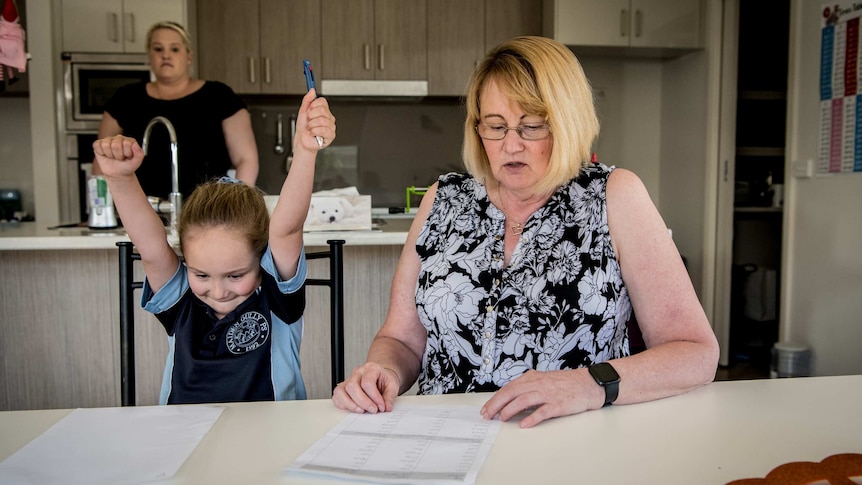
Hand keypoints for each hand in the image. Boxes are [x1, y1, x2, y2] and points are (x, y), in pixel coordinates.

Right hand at [92, 135, 144, 177]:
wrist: (117, 174)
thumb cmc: (127, 167)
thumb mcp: (136, 163)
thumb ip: (139, 154)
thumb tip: (135, 145)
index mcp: (130, 141)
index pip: (126, 143)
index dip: (126, 153)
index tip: (127, 157)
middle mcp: (119, 138)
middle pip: (115, 145)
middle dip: (117, 155)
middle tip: (119, 158)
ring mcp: (109, 140)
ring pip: (106, 145)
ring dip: (109, 155)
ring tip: (113, 157)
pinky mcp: (99, 144)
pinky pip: (97, 145)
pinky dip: (101, 153)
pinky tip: (105, 155)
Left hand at [296, 89, 335, 152]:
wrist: (302, 140)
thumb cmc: (303, 128)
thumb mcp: (303, 111)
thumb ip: (307, 100)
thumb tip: (312, 90)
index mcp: (324, 111)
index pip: (322, 101)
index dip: (312, 106)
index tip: (309, 112)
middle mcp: (329, 118)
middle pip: (322, 110)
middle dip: (311, 117)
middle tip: (309, 122)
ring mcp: (331, 126)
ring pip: (321, 120)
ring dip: (312, 125)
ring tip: (311, 129)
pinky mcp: (331, 135)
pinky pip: (323, 129)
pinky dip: (314, 131)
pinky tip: (314, 133)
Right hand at [332, 363, 400, 413]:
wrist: (380, 377)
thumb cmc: (384, 380)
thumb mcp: (392, 385)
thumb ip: (389, 397)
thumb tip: (386, 407)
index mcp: (371, 368)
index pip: (367, 382)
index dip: (374, 397)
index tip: (381, 406)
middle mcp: (357, 372)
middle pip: (353, 386)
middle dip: (363, 402)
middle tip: (373, 410)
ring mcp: (348, 379)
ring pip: (342, 391)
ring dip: (351, 405)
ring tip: (362, 411)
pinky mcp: (343, 388)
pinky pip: (337, 396)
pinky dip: (343, 405)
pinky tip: (354, 409)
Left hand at [480, 369, 603, 427]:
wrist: (588, 383)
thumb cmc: (566, 384)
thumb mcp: (544, 380)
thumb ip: (528, 388)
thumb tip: (511, 400)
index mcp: (532, 378)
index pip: (508, 388)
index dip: (495, 399)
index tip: (486, 409)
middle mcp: (538, 384)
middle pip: (511, 392)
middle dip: (496, 404)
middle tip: (487, 415)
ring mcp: (548, 394)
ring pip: (523, 400)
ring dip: (510, 410)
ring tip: (502, 418)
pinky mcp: (558, 404)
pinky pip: (542, 411)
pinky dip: (531, 418)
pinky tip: (524, 424)